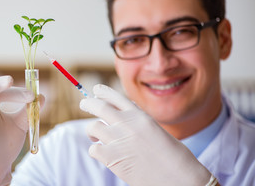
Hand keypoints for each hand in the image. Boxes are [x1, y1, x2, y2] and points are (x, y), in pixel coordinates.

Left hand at [80, 84, 212, 185]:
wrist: (181, 179)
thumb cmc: (174, 157)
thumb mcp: (156, 131)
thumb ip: (137, 123)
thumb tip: (119, 119)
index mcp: (140, 116)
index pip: (115, 97)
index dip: (103, 91)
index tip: (96, 90)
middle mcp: (127, 123)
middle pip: (98, 106)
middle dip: (88, 103)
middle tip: (84, 103)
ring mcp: (118, 139)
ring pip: (93, 126)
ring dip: (91, 130)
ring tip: (94, 135)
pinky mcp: (112, 157)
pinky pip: (94, 149)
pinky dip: (96, 150)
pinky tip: (102, 154)